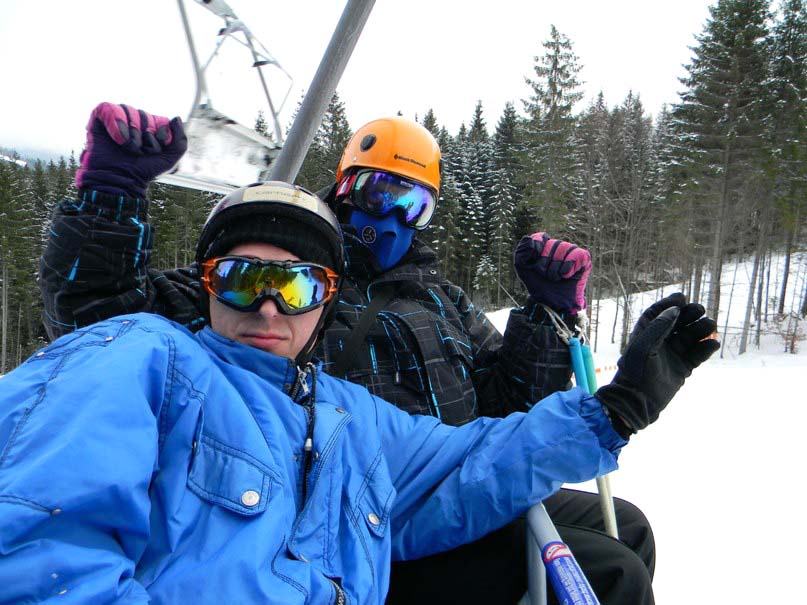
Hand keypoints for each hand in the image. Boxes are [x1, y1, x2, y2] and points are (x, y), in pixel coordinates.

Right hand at [75, 102, 186, 198]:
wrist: (121, 179)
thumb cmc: (144, 171)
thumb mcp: (170, 159)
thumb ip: (180, 139)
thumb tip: (175, 118)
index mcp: (150, 129)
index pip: (159, 119)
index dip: (159, 135)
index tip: (154, 151)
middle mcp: (133, 122)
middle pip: (143, 114)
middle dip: (144, 136)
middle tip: (139, 152)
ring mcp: (115, 120)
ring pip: (127, 109)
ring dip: (131, 133)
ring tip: (129, 149)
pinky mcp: (99, 120)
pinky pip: (108, 108)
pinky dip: (116, 124)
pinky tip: (118, 140)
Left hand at [513, 232, 591, 314]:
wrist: (551, 302)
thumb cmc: (538, 284)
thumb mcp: (522, 267)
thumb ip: (521, 251)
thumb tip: (529, 239)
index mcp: (545, 245)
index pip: (540, 237)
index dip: (535, 252)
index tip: (534, 266)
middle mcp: (559, 246)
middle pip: (551, 244)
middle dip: (544, 264)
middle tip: (545, 275)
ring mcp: (572, 251)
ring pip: (563, 248)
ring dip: (555, 269)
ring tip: (555, 278)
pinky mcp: (584, 258)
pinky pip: (576, 255)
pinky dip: (568, 268)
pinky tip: (565, 276)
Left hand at [595, 293, 719, 437]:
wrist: (639, 401)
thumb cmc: (636, 372)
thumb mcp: (644, 346)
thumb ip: (659, 327)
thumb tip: (675, 310)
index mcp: (645, 333)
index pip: (658, 313)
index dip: (669, 304)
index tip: (682, 297)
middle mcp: (659, 342)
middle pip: (677, 323)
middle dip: (689, 315)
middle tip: (700, 310)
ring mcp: (672, 355)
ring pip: (689, 338)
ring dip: (700, 330)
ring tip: (711, 326)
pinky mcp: (682, 368)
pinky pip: (696, 355)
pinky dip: (705, 349)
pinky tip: (713, 344)